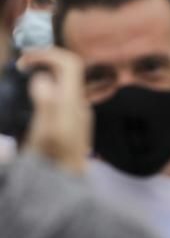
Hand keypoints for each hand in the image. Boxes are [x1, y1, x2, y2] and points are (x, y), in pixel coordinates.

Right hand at [20, 48, 90, 174]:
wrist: (66, 183)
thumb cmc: (52, 160)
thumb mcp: (45, 133)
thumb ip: (46, 104)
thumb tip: (43, 78)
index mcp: (73, 102)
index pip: (70, 64)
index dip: (48, 54)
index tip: (24, 60)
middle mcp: (80, 103)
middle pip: (69, 69)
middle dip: (45, 60)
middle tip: (21, 65)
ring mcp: (78, 111)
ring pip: (65, 80)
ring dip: (46, 71)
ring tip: (24, 74)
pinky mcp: (73, 119)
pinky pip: (62, 92)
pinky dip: (47, 84)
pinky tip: (33, 93)